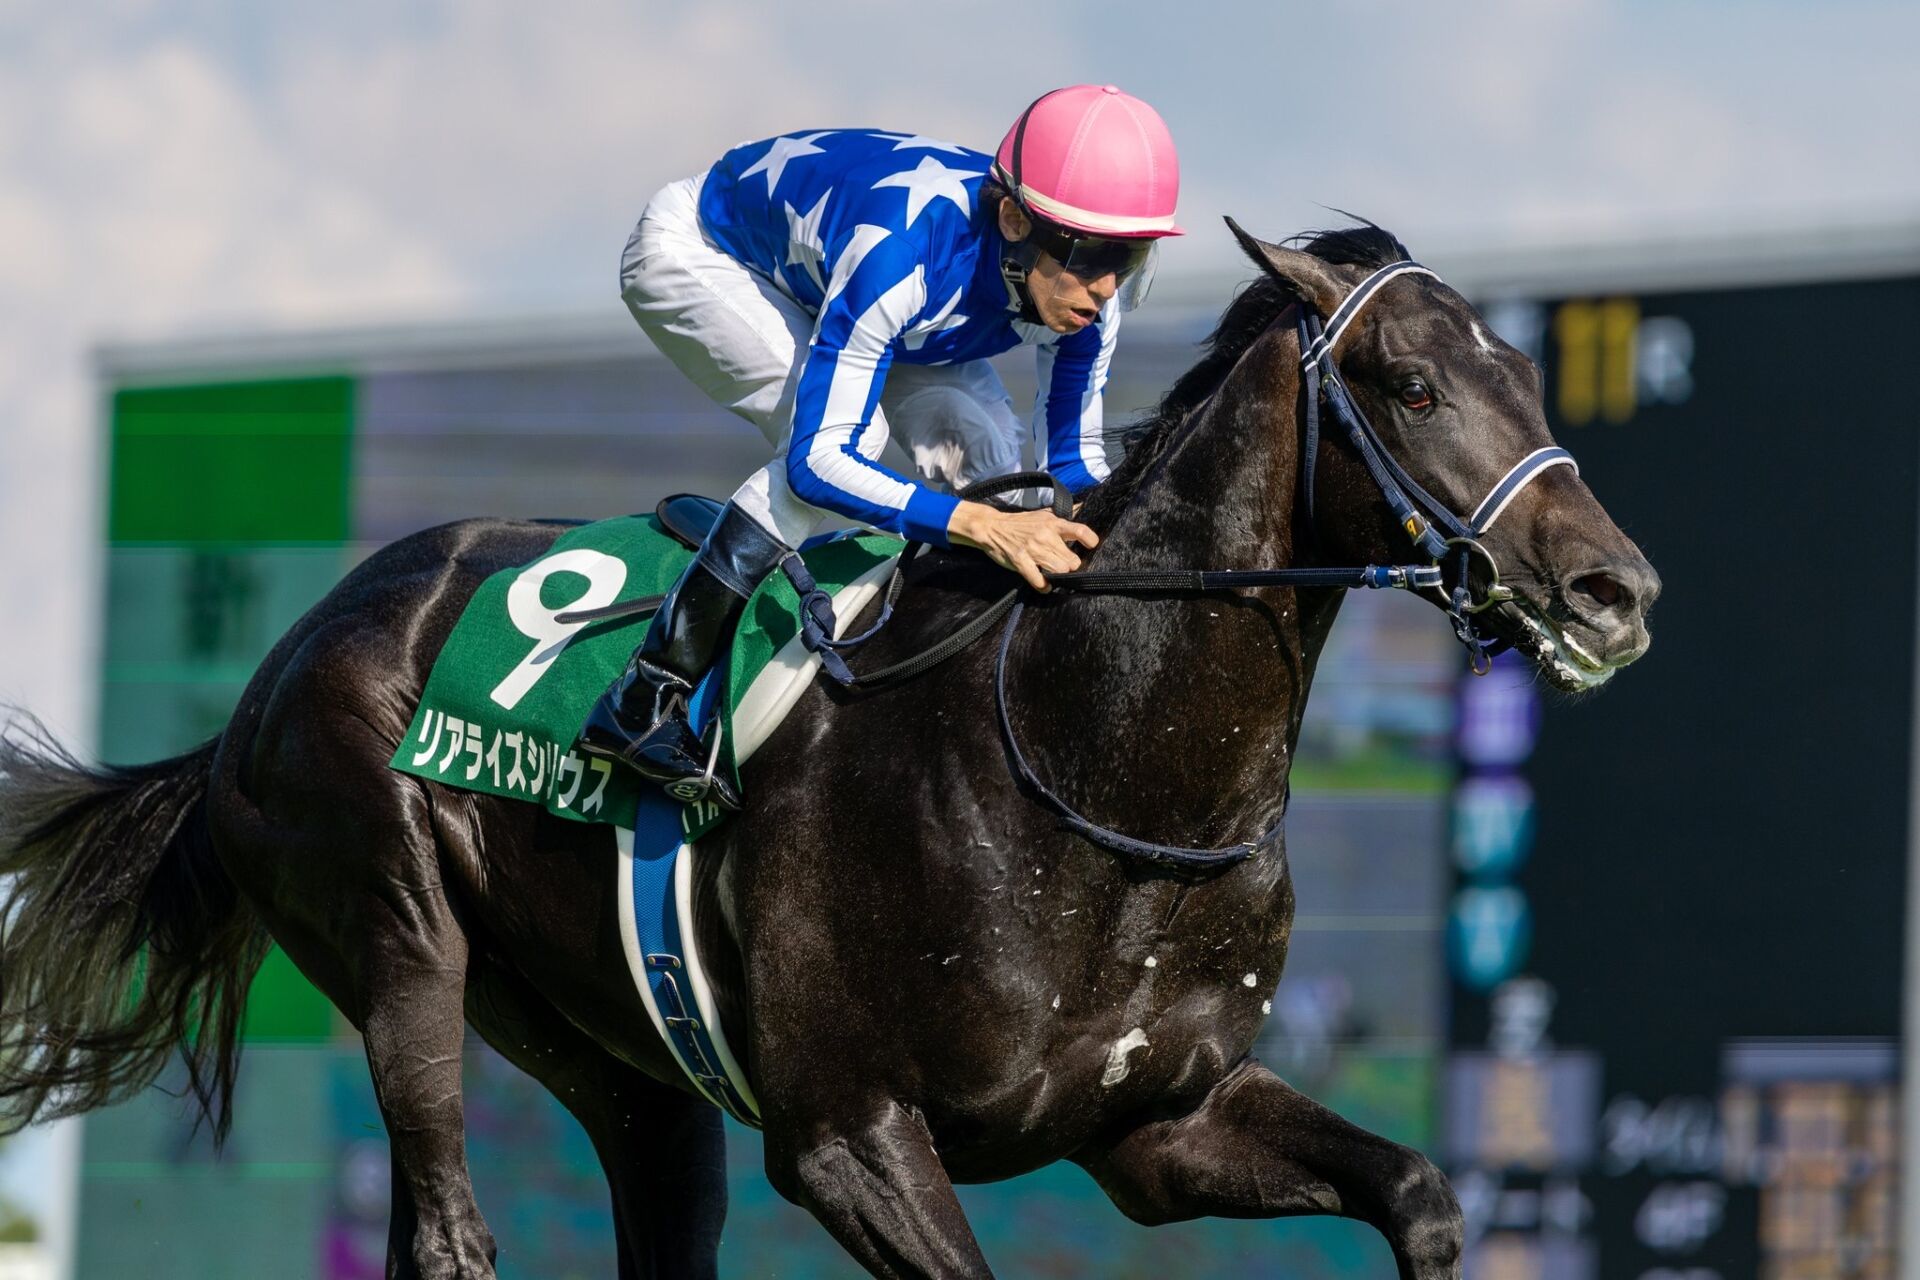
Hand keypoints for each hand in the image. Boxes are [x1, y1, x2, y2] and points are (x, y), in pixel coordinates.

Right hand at [947, 501, 1098, 591]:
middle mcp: (1045, 536)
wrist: (992, 527)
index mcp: (1053, 523)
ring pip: (1059, 571)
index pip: (1080, 531)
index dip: (1090, 540)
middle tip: (1064, 564)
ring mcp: (1033, 549)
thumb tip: (1083, 506)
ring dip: (1058, 576)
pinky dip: (1044, 586)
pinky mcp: (1021, 562)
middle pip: (1072, 561)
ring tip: (1054, 574)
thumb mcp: (1044, 514)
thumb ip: (1064, 514)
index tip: (1091, 546)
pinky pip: (1040, 581)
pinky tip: (1045, 584)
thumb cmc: (1021, 522)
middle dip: (1070, 566)